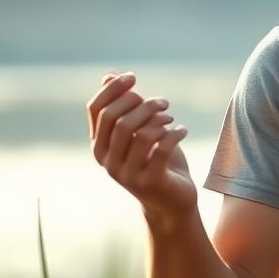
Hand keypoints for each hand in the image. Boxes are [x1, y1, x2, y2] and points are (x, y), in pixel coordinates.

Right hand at [87, 71, 196, 224]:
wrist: (172, 201)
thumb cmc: (156, 161)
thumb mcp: (141, 131)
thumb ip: (125, 107)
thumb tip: (108, 76)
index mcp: (100, 146)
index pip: (96, 110)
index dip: (113, 89)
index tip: (132, 77)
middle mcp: (107, 161)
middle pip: (118, 119)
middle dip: (142, 104)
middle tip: (163, 102)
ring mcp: (127, 174)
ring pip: (140, 133)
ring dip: (159, 118)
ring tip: (171, 117)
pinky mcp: (150, 182)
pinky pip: (162, 149)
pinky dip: (174, 134)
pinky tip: (182, 130)